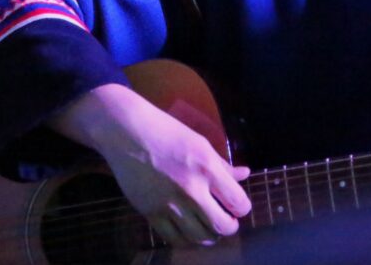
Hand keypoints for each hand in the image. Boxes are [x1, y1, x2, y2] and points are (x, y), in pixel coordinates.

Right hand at [50, 84, 251, 247]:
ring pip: (199, 237)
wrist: (126, 132)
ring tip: (207, 226)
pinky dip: (185, 239)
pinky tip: (187, 229)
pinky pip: (174, 239)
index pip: (238, 202)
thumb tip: (244, 174)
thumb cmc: (166, 131)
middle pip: (222, 226)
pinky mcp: (151, 213)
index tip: (237, 206)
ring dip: (208, 235)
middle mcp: (191, 189)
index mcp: (207, 167)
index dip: (242, 208)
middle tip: (226, 220)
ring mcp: (170, 204)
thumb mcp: (200, 142)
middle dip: (229, 227)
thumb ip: (222, 164)